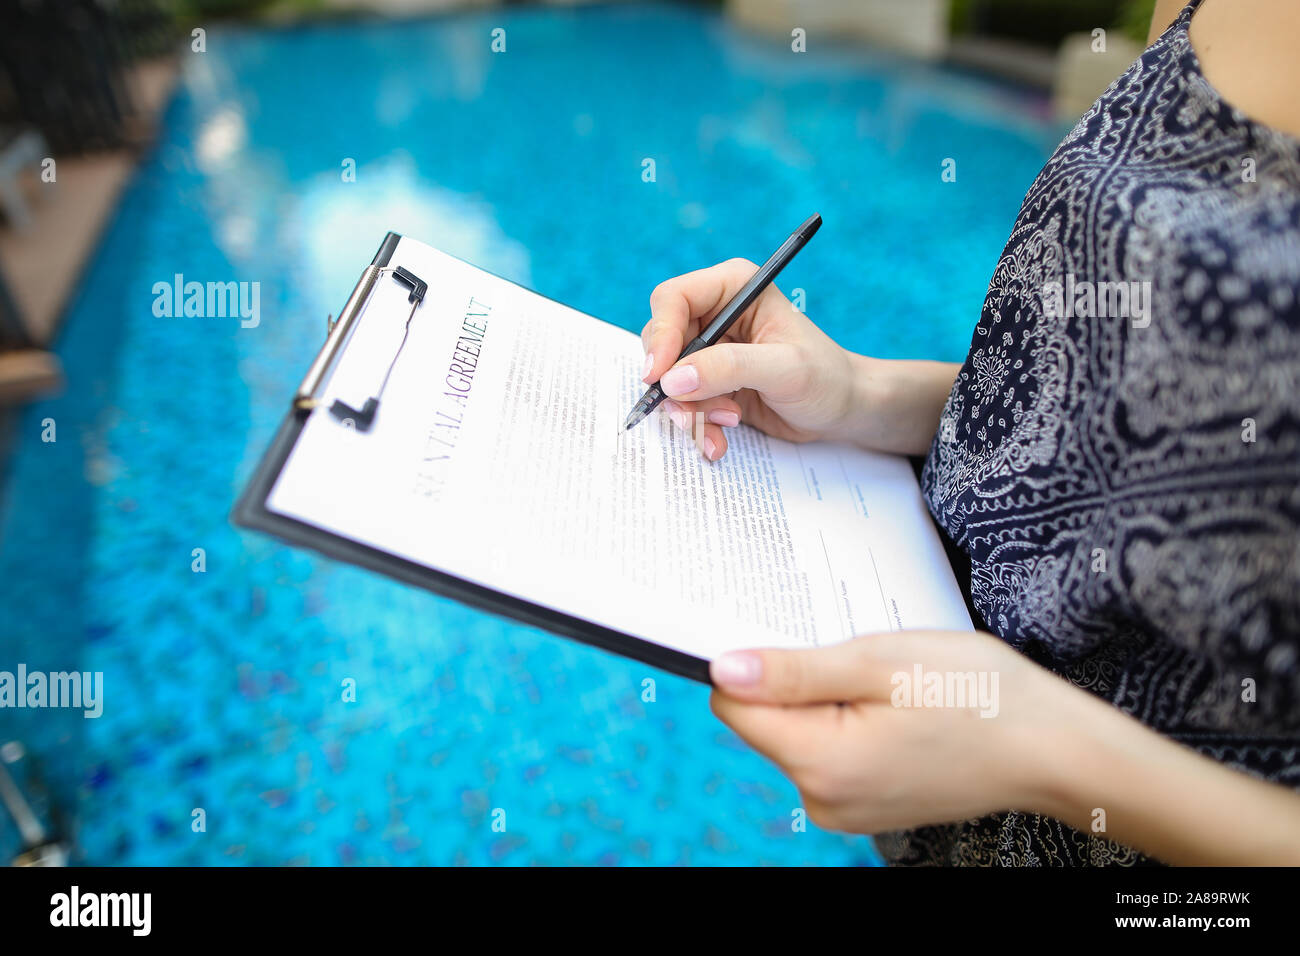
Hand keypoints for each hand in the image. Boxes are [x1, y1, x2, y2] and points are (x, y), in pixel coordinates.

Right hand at [640, 259, 960, 459]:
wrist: (843, 410)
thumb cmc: (826, 378)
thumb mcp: (784, 369)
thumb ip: (729, 368)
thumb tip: (674, 379)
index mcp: (733, 288)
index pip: (673, 299)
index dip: (660, 335)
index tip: (658, 376)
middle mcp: (715, 314)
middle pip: (662, 342)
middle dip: (676, 384)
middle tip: (698, 413)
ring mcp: (710, 350)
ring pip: (668, 379)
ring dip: (689, 411)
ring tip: (726, 425)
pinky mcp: (710, 382)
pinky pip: (682, 403)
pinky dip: (696, 425)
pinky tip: (720, 439)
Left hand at [708, 630, 1069, 832]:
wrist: (1052, 750)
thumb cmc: (976, 694)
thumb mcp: (880, 663)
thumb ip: (794, 671)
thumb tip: (722, 669)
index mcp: (820, 762)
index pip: (735, 706)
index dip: (757, 665)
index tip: (801, 640)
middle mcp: (822, 799)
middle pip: (767, 722)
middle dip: (801, 682)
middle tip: (862, 660)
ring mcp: (845, 809)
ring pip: (800, 735)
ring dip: (829, 701)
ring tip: (889, 686)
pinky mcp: (866, 805)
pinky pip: (831, 753)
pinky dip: (851, 723)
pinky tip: (897, 708)